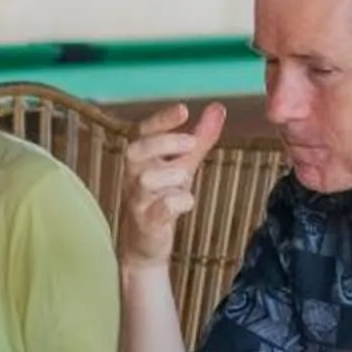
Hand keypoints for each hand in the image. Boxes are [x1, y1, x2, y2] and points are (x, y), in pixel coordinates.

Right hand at [118, 101, 225, 271]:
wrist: (147, 243)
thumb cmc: (162, 197)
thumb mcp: (184, 164)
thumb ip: (200, 138)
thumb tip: (218, 108)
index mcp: (142, 158)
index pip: (144, 131)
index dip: (161, 119)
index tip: (183, 109)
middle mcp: (134, 176)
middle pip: (136, 151)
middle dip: (164, 143)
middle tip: (191, 142)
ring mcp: (138, 200)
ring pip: (146, 180)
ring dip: (170, 175)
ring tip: (185, 177)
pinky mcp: (146, 223)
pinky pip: (158, 210)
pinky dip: (176, 203)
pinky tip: (187, 202)